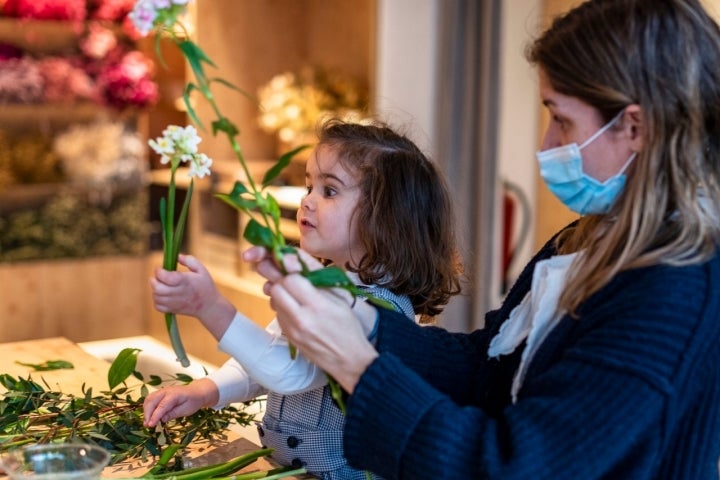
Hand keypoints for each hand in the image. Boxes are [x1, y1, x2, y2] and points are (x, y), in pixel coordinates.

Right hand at [143, 378, 218, 426]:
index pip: (162, 406)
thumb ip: (173, 414)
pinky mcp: (160, 393)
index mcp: (174, 394)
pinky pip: (150, 399)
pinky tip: (149, 416)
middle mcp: (166, 390)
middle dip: (147, 414)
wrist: (197, 392)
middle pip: (152, 401)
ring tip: (147, 422)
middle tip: (147, 426)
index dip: (155, 416)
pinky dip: (147, 407)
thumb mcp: (186, 410)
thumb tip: (161, 419)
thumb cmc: (193, 402)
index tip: (150, 425)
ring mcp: (162, 390)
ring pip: (149, 399)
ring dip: (146, 411)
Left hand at [150, 254, 234, 338]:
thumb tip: (177, 256)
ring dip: (155, 290)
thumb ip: (189, 260)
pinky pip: (157, 306)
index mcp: (186, 282)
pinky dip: (157, 300)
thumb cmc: (205, 285)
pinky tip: (163, 295)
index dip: (159, 272)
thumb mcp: (201, 269)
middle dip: (154, 281)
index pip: (167, 278)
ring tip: (162, 285)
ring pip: (156, 297)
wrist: (209, 306)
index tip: (160, 268)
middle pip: (158, 289)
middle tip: (158, 277)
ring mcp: (175, 303)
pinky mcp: (172, 310)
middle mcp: (179, 293)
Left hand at [269, 273, 378, 392]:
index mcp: (318, 305)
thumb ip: (319, 281)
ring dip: (281, 294)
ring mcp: (292, 330)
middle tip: (291, 281)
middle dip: (282, 281)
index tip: (294, 270)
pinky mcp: (288, 337)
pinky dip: (283, 308)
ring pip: (274, 301)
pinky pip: (277, 314)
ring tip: (295, 296)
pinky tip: (296, 309)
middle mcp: (301, 318)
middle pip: (277, 289)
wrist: (348, 359)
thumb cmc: (348, 326)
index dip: (290, 271)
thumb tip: (295, 263)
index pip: (290, 279)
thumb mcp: (340, 299)